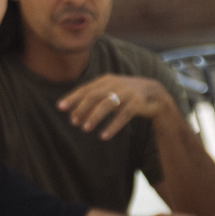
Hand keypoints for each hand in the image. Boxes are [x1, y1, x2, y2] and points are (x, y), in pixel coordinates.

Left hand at [56, 74, 171, 139]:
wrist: (154, 93)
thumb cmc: (125, 95)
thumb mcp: (108, 93)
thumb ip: (92, 100)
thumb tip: (72, 113)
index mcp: (106, 80)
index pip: (85, 88)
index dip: (72, 98)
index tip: (60, 107)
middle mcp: (115, 83)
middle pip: (94, 95)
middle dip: (81, 108)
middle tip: (73, 122)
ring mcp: (127, 92)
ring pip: (107, 104)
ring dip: (94, 117)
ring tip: (85, 129)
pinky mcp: (138, 102)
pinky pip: (124, 115)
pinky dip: (113, 126)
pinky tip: (104, 135)